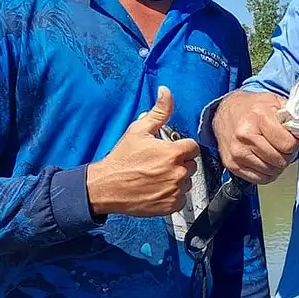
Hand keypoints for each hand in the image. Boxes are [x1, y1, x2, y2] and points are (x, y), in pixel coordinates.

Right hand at [85, 86, 199, 216]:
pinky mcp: (170, 205)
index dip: (180, 147)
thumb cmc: (121, 159)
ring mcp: (175, 190)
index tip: (168, 150)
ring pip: (187, 181)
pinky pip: (181, 198)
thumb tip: (166, 91)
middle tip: (159, 164)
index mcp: (174, 152)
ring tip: (157, 176)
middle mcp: (178, 172)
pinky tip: (157, 189)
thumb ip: (159, 111)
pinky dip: (172, 195)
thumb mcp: (139, 130)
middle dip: (179, 162)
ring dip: (177, 179)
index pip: (192, 147)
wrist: (106, 187)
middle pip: (191, 164)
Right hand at [213, 90, 298, 184]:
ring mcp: (237, 152)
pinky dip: (267, 173)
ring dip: (277, 165)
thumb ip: (291, 115)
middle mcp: (245, 136)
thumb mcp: (274, 102)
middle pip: (280, 160)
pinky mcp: (232, 165)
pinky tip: (265, 160)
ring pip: (271, 171)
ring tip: (274, 151)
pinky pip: (259, 179)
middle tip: (284, 146)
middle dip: (287, 155)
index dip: (295, 143)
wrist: (225, 111)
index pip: (288, 144)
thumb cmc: (253, 107)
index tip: (292, 139)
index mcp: (259, 117)